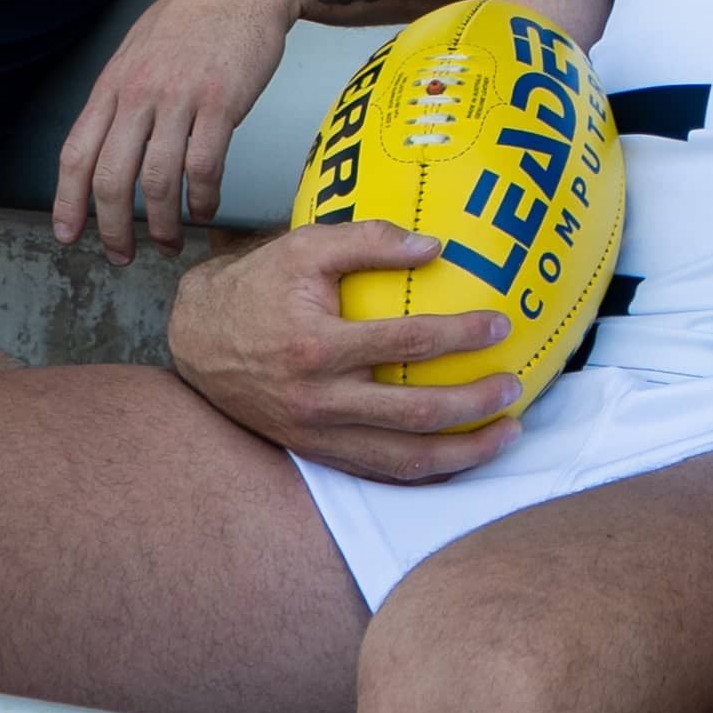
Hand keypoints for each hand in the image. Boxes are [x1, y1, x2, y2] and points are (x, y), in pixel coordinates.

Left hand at [54, 0, 300, 260]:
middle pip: (111, 178)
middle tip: (121, 255)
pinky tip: (205, 209)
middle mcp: (139, 94)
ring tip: (169, 242)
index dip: (68, 202)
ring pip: (157, 180)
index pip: (76, 153)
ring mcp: (180, 98)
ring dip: (162, 223)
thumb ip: (123, 92)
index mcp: (114, 83)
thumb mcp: (141, 47)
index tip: (68, 234)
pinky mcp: (222, 103)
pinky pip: (204, 166)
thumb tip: (108, 138)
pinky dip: (202, 198)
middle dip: (113, 228)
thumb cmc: (198, 13)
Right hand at [167, 219, 524, 480]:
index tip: (500, 324)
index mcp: (316, 347)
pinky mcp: (317, 453)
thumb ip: (368, 239)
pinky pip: (380, 472)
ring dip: (462, 453)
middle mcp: (318, 401)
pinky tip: (462, 456)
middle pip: (414, 414)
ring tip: (507, 433)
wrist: (198, 340)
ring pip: (402, 460)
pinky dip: (426, 471)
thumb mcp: (304, 246)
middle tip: (514, 385)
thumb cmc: (257, 286)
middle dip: (474, 405)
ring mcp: (317, 435)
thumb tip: (435, 246)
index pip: (406, 343)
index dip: (459, 336)